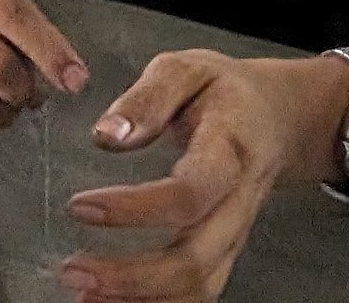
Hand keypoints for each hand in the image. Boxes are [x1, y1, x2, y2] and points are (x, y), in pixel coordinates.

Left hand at [61, 51, 336, 300]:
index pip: (189, 194)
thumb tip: (107, 137)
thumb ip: (147, 98)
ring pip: (200, 284)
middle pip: (197, 259)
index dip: (134, 209)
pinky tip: (114, 297)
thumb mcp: (186, 68)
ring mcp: (235, 232)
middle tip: (73, 269)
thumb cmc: (222, 91)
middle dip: (133, 276)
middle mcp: (237, 201)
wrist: (275, 115)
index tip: (79, 207)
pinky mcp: (224, 249)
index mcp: (229, 149)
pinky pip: (198, 289)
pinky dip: (156, 301)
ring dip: (142, 297)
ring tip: (86, 292)